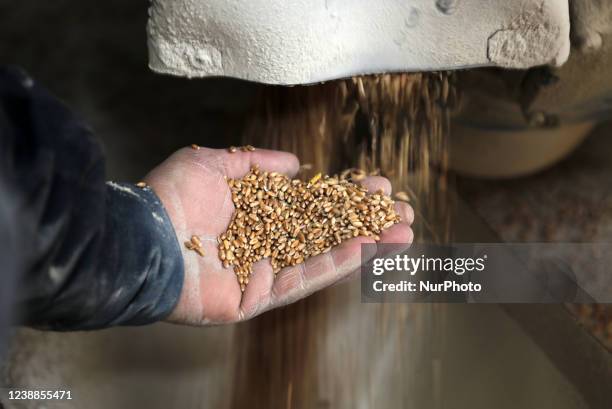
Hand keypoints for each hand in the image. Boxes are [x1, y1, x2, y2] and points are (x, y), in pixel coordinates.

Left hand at [145, 146, 413, 324]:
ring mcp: (264, 270)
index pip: (311, 205)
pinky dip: (336, 264)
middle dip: (365, 221)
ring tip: (403, 231)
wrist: (142, 238)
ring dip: (365, 243)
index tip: (377, 185)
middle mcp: (265, 241)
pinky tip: (366, 248)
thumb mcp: (213, 162)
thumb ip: (255, 162)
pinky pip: (304, 279)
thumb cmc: (170, 198)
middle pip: (326, 231)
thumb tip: (296, 164)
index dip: (345, 196)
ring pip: (324, 256)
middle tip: (402, 210)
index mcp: (256, 212)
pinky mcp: (259, 296)